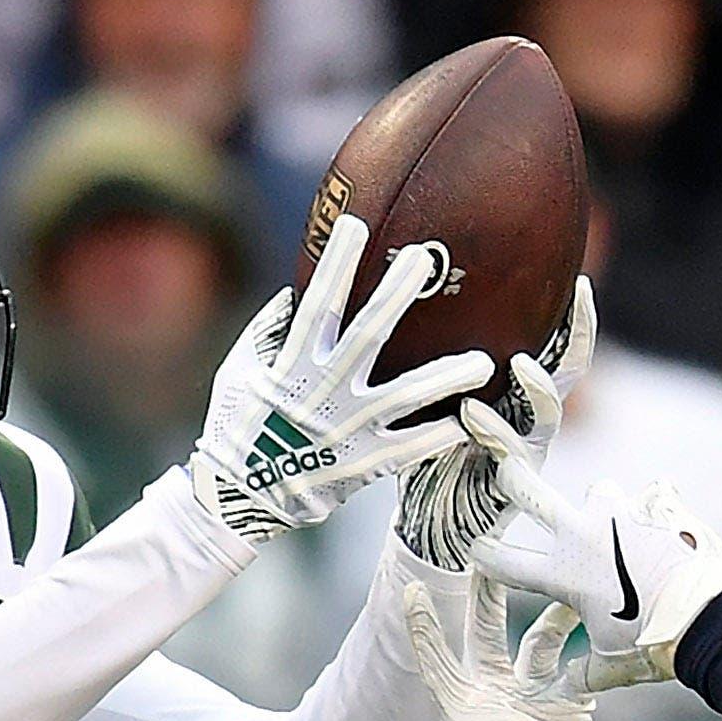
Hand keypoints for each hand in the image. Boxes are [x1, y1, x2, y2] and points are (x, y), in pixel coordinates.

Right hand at [189, 213, 493, 542]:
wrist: (241, 496)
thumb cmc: (237, 425)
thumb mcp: (239, 371)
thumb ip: (269, 330)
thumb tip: (295, 291)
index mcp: (292, 364)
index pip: (318, 305)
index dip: (336, 266)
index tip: (356, 224)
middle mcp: (323, 392)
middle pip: (367, 336)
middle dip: (395, 296)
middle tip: (424, 260)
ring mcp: (345, 429)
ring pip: (403, 397)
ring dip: (444, 378)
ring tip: (483, 361)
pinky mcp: (361, 465)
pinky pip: (407, 449)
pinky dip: (437, 437)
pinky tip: (471, 421)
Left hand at [394, 276, 594, 573]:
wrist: (432, 526)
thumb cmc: (430, 458)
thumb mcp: (429, 404)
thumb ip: (432, 368)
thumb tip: (394, 309)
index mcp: (518, 395)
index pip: (554, 347)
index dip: (571, 316)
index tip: (578, 278)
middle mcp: (531, 418)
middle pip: (570, 371)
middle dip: (581, 334)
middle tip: (581, 298)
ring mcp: (527, 451)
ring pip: (549, 413)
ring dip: (539, 386)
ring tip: (522, 363)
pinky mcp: (513, 484)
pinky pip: (510, 452)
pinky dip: (492, 430)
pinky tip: (470, 413)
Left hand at [404, 580, 595, 720]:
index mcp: (464, 714)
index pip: (438, 662)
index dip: (424, 627)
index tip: (408, 588)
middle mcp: (497, 698)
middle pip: (488, 634)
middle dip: (488, 594)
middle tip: (488, 550)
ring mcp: (534, 701)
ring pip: (541, 641)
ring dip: (553, 612)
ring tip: (568, 580)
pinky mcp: (570, 713)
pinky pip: (582, 672)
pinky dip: (594, 654)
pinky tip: (608, 628)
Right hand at [463, 416, 721, 693]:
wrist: (709, 622)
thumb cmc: (654, 646)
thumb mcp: (612, 666)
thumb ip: (581, 675)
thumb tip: (562, 690)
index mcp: (562, 574)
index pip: (503, 561)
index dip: (483, 555)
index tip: (477, 549)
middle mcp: (583, 535)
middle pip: (529, 493)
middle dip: (512, 480)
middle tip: (506, 471)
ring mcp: (620, 513)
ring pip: (598, 491)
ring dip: (603, 507)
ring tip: (622, 528)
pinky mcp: (657, 503)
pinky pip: (652, 494)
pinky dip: (655, 509)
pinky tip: (667, 527)